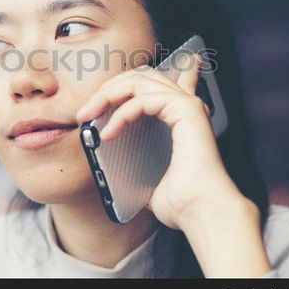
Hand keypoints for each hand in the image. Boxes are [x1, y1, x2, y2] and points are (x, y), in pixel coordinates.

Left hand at [75, 54, 245, 229]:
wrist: (202, 213)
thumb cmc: (182, 201)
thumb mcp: (147, 175)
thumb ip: (134, 161)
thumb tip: (112, 165)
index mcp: (181, 117)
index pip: (159, 81)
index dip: (128, 80)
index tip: (98, 97)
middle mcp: (186, 106)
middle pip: (140, 76)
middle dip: (108, 88)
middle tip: (86, 110)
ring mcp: (188, 105)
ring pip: (138, 80)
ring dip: (107, 95)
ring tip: (88, 116)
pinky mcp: (187, 109)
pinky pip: (143, 100)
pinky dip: (120, 114)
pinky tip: (108, 134)